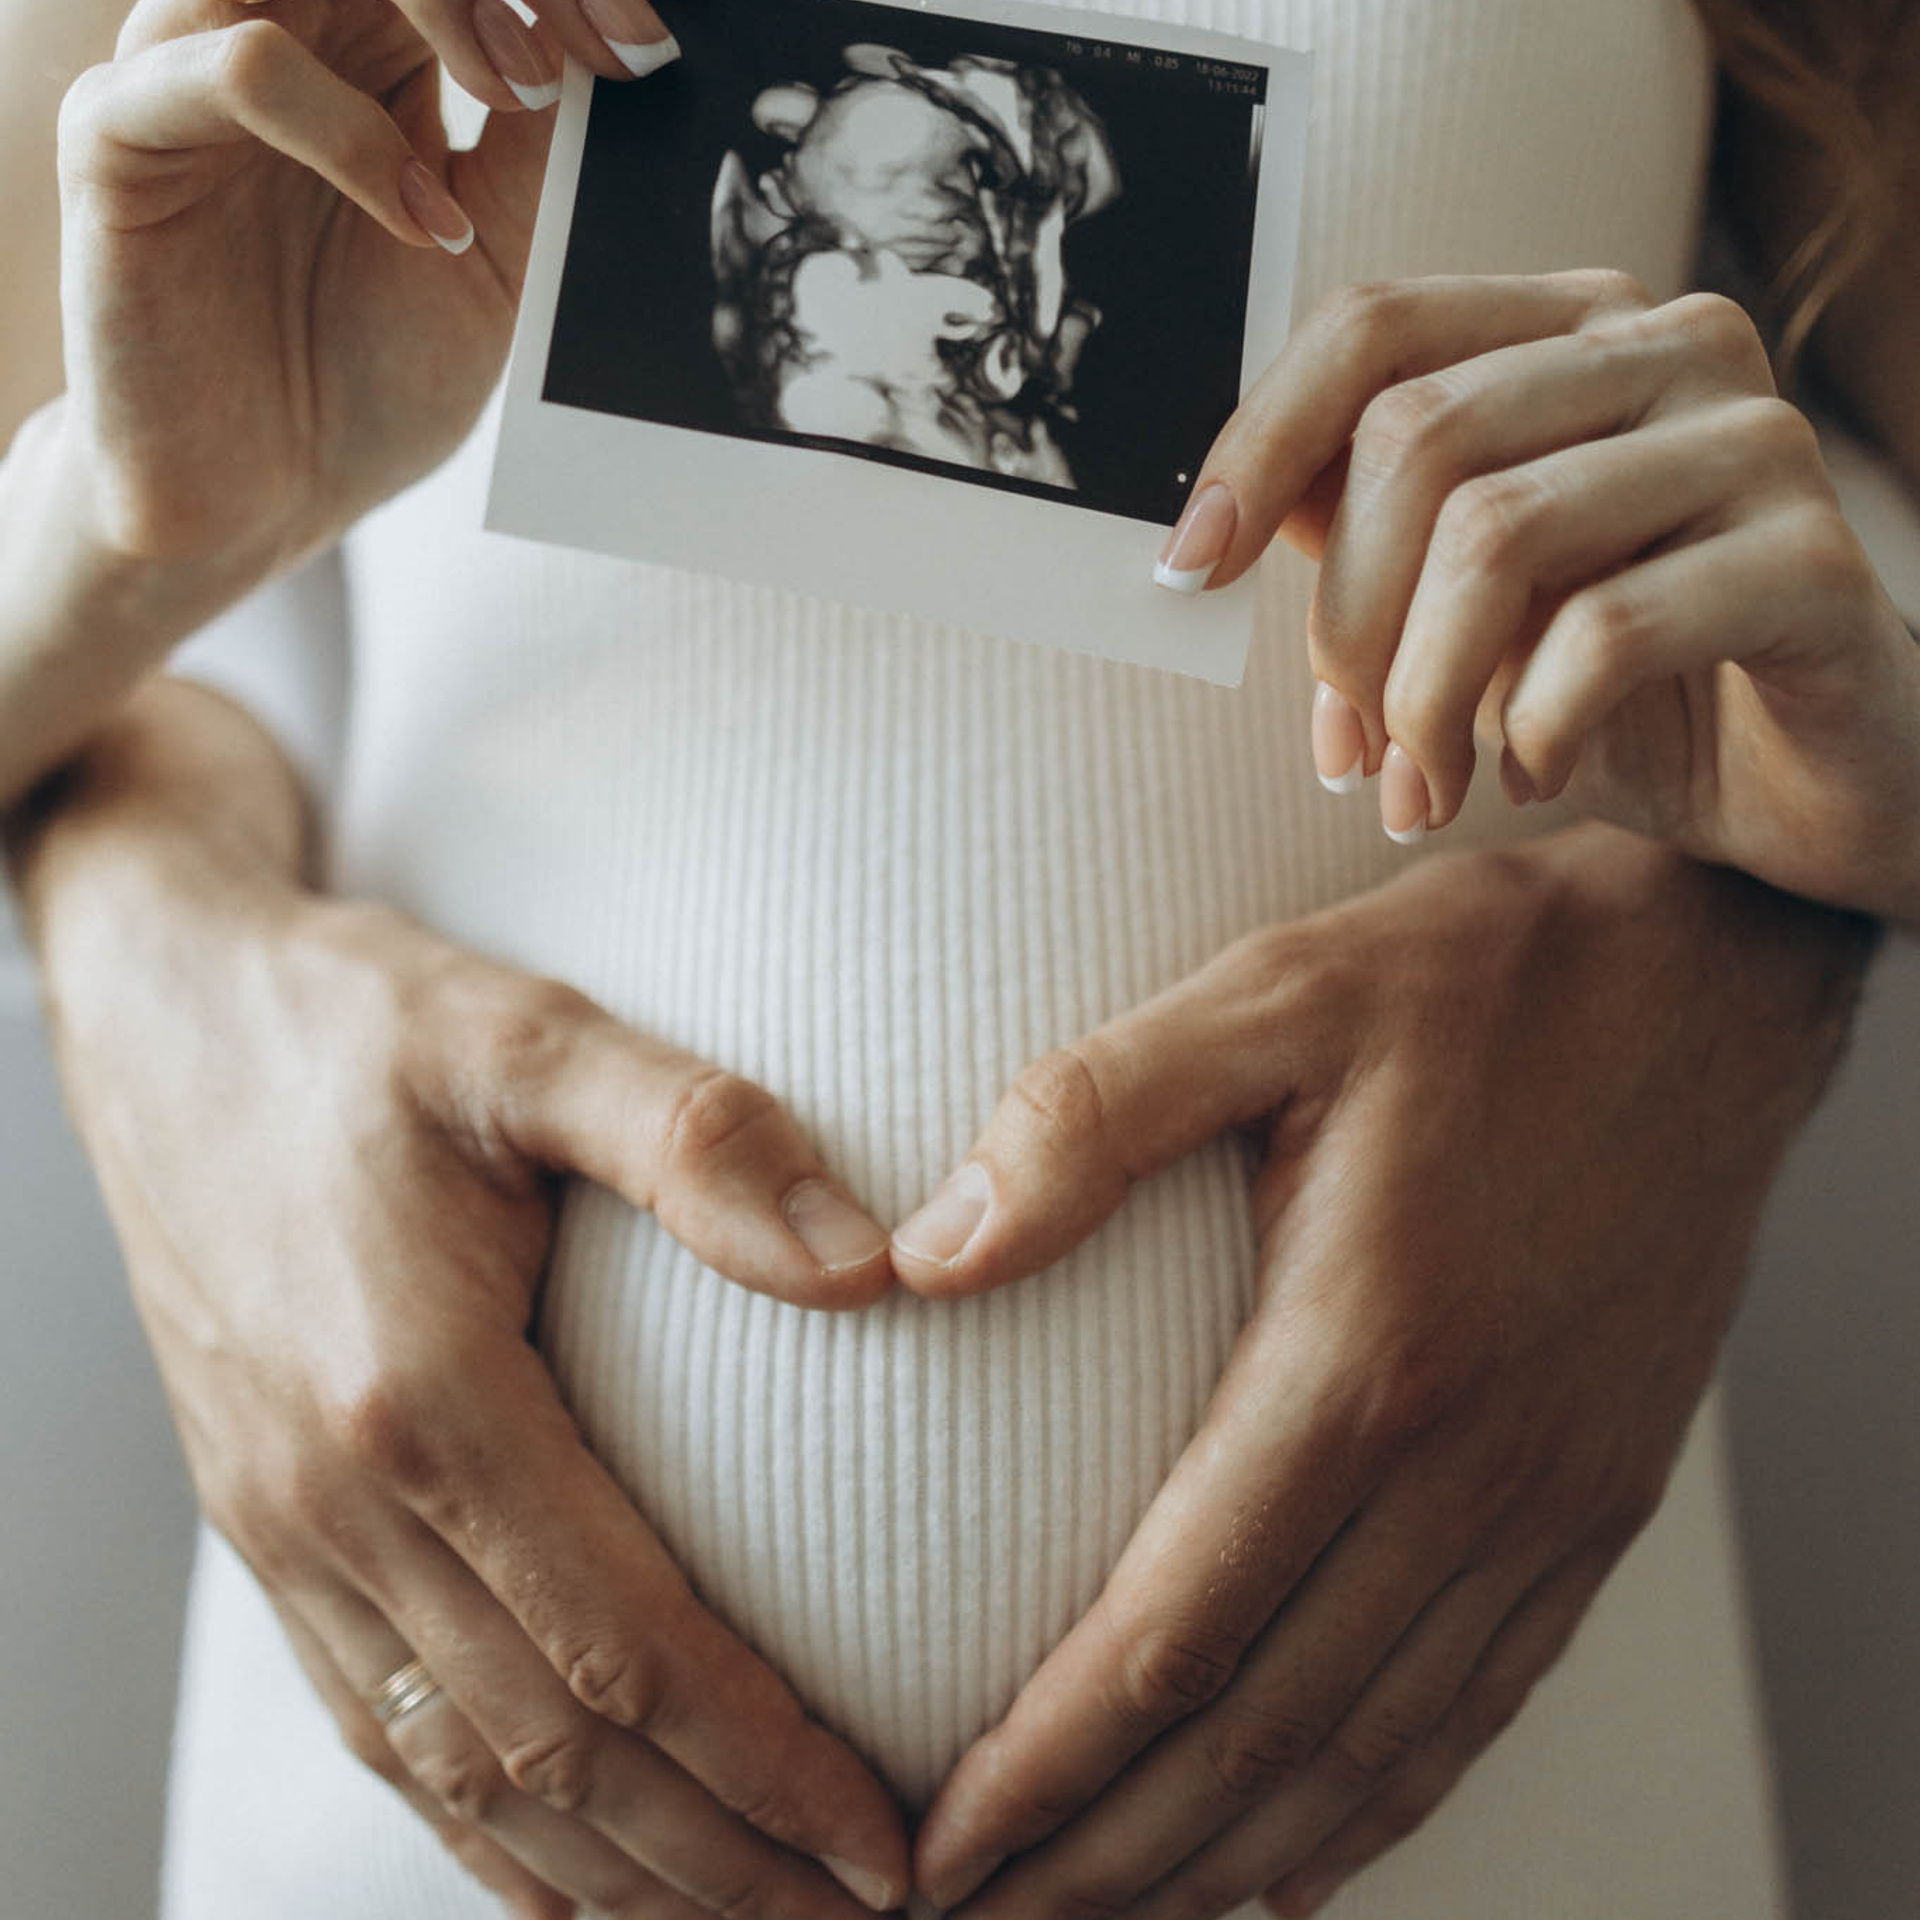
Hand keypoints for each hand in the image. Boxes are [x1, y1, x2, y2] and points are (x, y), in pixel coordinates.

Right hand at [21, 709, 907, 1919]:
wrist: (164, 1009)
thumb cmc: (356, 1020)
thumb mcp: (525, 1033)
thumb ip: (696, 1135)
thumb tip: (870, 1262)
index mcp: (418, 1396)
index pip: (621, 1648)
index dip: (761, 1766)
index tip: (887, 1836)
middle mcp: (338, 1501)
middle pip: (548, 1755)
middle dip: (716, 1864)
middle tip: (860, 1917)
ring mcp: (286, 1531)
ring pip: (457, 1777)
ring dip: (611, 1876)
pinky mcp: (267, 1524)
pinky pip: (380, 1725)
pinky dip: (483, 1829)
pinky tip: (565, 1866)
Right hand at [54, 0, 677, 579]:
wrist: (269, 497)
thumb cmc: (373, 379)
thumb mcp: (497, 259)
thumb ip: (536, 150)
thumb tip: (614, 51)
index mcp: (369, 50)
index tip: (649, 43)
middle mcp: (277, 31)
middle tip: (595, 50)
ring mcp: (188, 70)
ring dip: (436, 0)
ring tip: (518, 97)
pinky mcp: (122, 134)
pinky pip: (234, 66)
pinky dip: (349, 130)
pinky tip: (422, 223)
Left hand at [896, 825, 1870, 1919]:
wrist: (1706, 975)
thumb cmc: (1477, 977)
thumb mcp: (1269, 995)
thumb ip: (1090, 1116)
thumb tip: (923, 1252)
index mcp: (1368, 1356)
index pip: (1173, 1634)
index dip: (1044, 1767)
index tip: (936, 1844)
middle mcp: (1471, 1468)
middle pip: (1261, 1738)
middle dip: (1106, 1861)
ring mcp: (1551, 1501)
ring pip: (1369, 1754)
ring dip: (1224, 1862)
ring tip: (1106, 1918)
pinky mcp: (1597, 1496)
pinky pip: (1476, 1702)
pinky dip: (1375, 1806)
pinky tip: (1296, 1855)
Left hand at [1154, 271, 1919, 923]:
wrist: (1808, 778)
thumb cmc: (1616, 689)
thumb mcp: (1457, 609)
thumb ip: (1358, 539)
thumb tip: (1209, 535)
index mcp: (1567, 332)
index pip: (1372, 327)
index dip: (1257, 442)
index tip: (1189, 573)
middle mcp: (1667, 349)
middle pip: (1416, 437)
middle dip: (1345, 623)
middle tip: (1352, 749)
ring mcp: (1750, 441)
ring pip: (1498, 532)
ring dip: (1423, 697)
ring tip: (1423, 790)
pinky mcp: (1814, 558)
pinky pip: (1606, 633)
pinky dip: (1532, 732)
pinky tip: (1528, 782)